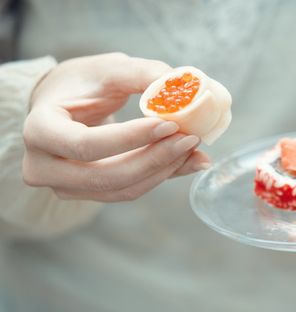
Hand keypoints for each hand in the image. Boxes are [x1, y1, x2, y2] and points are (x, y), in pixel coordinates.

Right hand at [22, 53, 209, 201]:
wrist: (60, 106)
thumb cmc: (81, 84)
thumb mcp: (107, 70)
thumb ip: (142, 74)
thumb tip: (181, 86)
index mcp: (39, 129)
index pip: (86, 144)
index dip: (132, 138)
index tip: (171, 124)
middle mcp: (43, 166)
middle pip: (107, 175)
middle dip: (156, 158)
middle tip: (191, 138)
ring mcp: (63, 186)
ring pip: (122, 189)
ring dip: (163, 170)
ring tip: (193, 147)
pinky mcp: (87, 193)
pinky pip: (128, 191)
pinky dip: (159, 176)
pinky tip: (184, 159)